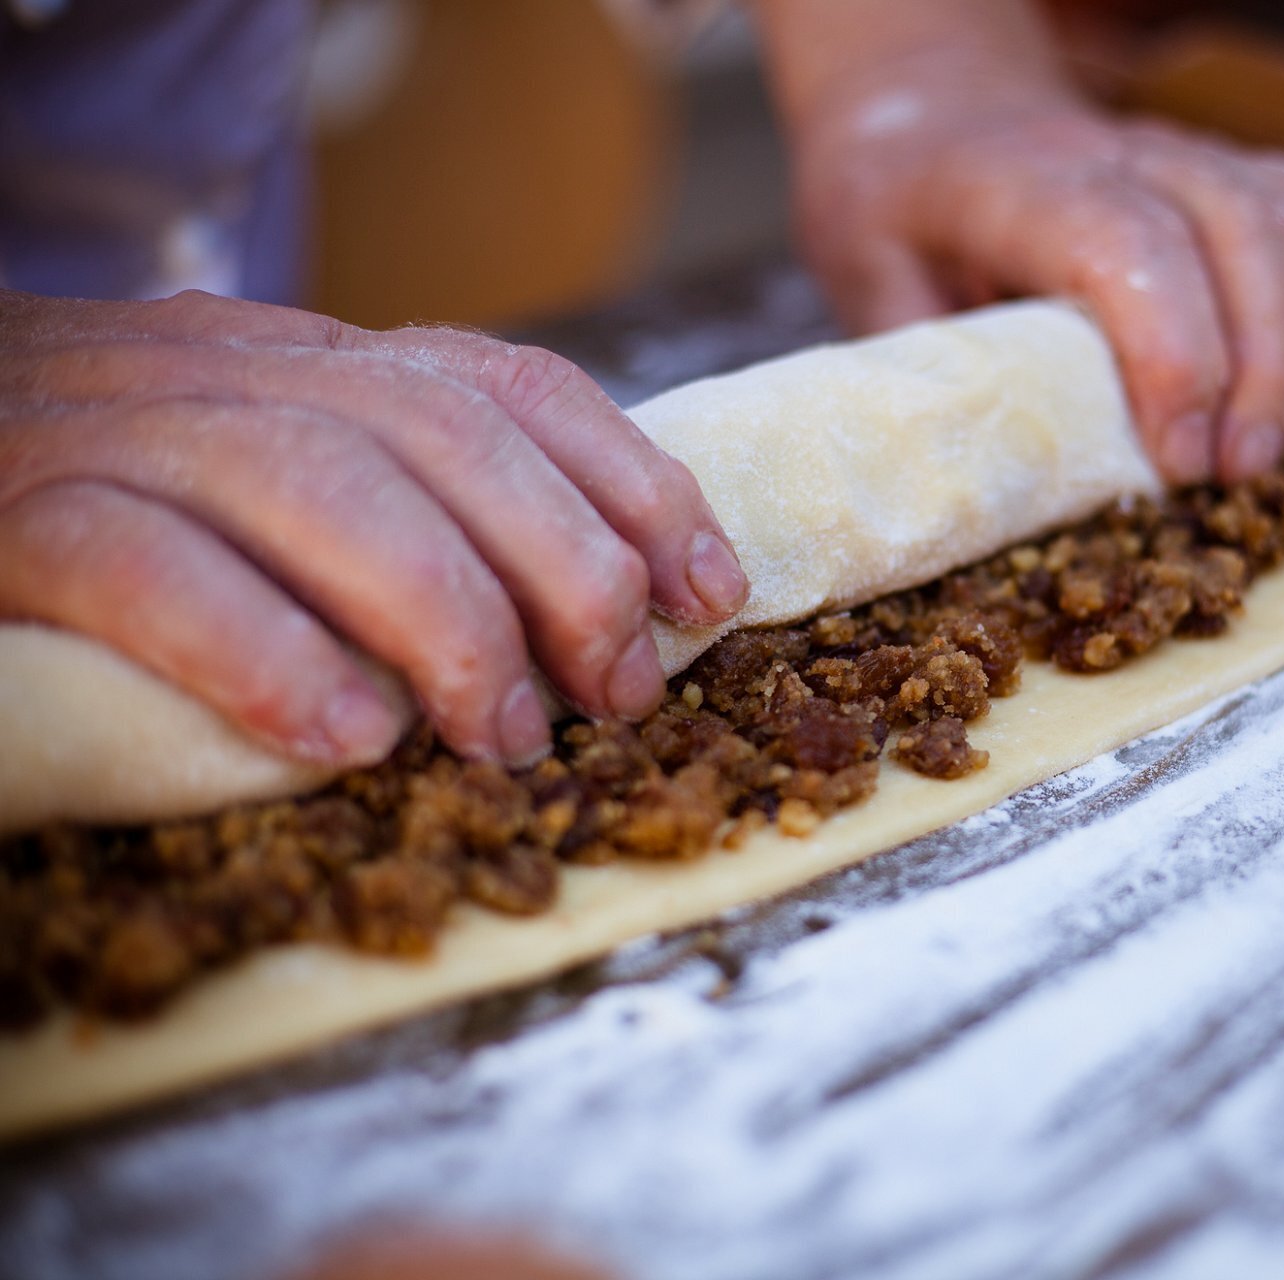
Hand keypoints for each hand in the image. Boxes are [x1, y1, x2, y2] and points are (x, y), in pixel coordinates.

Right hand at [0, 289, 748, 767]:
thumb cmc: (104, 500)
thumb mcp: (270, 476)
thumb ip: (399, 507)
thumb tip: (585, 610)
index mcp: (306, 359)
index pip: (508, 385)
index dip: (632, 482)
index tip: (708, 590)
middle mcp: (226, 368)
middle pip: (441, 432)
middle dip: (565, 565)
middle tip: (616, 693)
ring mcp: (115, 428)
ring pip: (319, 481)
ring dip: (444, 616)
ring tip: (502, 735)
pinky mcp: (14, 516)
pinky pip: (147, 564)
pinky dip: (262, 650)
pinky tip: (340, 738)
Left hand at [788, 94, 1283, 481]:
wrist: (933, 117)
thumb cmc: (897, 213)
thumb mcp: (868, 286)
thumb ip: (925, 373)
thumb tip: (971, 488)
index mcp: (1015, 185)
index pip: (1126, 243)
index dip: (1174, 354)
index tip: (1184, 461)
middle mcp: (1118, 152)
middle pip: (1239, 225)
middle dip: (1267, 365)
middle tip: (1250, 474)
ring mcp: (1185, 154)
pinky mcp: (1232, 171)